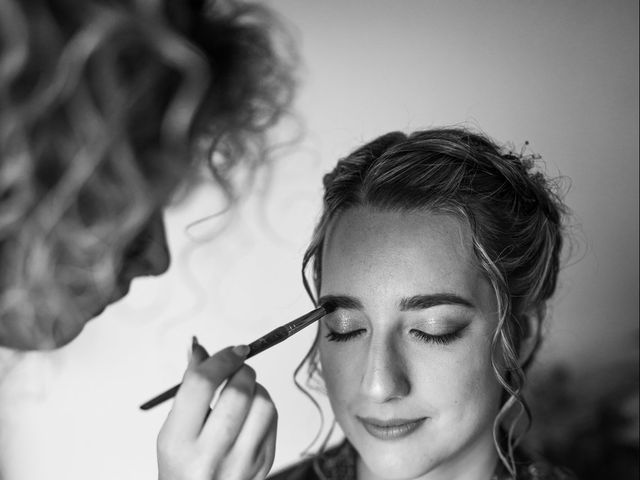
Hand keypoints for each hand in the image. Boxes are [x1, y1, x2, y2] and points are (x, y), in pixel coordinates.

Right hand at [157, 340, 277, 479]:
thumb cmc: (185, 466)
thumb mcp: (173, 432)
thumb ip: (189, 390)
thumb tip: (200, 350)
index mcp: (179, 444)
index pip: (203, 384)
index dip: (221, 358)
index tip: (232, 350)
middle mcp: (210, 456)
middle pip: (238, 391)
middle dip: (241, 369)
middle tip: (236, 367)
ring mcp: (241, 463)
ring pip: (263, 402)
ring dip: (255, 387)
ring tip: (242, 393)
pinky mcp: (263, 465)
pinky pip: (273, 419)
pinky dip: (264, 406)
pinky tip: (250, 413)